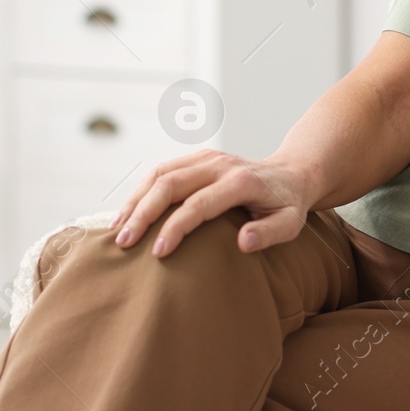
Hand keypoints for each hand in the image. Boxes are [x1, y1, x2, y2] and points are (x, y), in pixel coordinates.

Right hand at [110, 148, 315, 256]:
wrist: (292, 172)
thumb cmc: (289, 205)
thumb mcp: (291, 222)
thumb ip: (270, 233)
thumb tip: (243, 242)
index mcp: (240, 181)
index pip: (199, 204)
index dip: (175, 228)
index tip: (158, 253)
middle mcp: (219, 164)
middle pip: (170, 183)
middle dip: (143, 213)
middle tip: (125, 243)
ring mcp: (207, 157)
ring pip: (160, 173)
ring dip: (136, 200)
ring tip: (117, 229)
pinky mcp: (198, 158)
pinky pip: (163, 170)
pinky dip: (142, 190)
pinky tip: (129, 212)